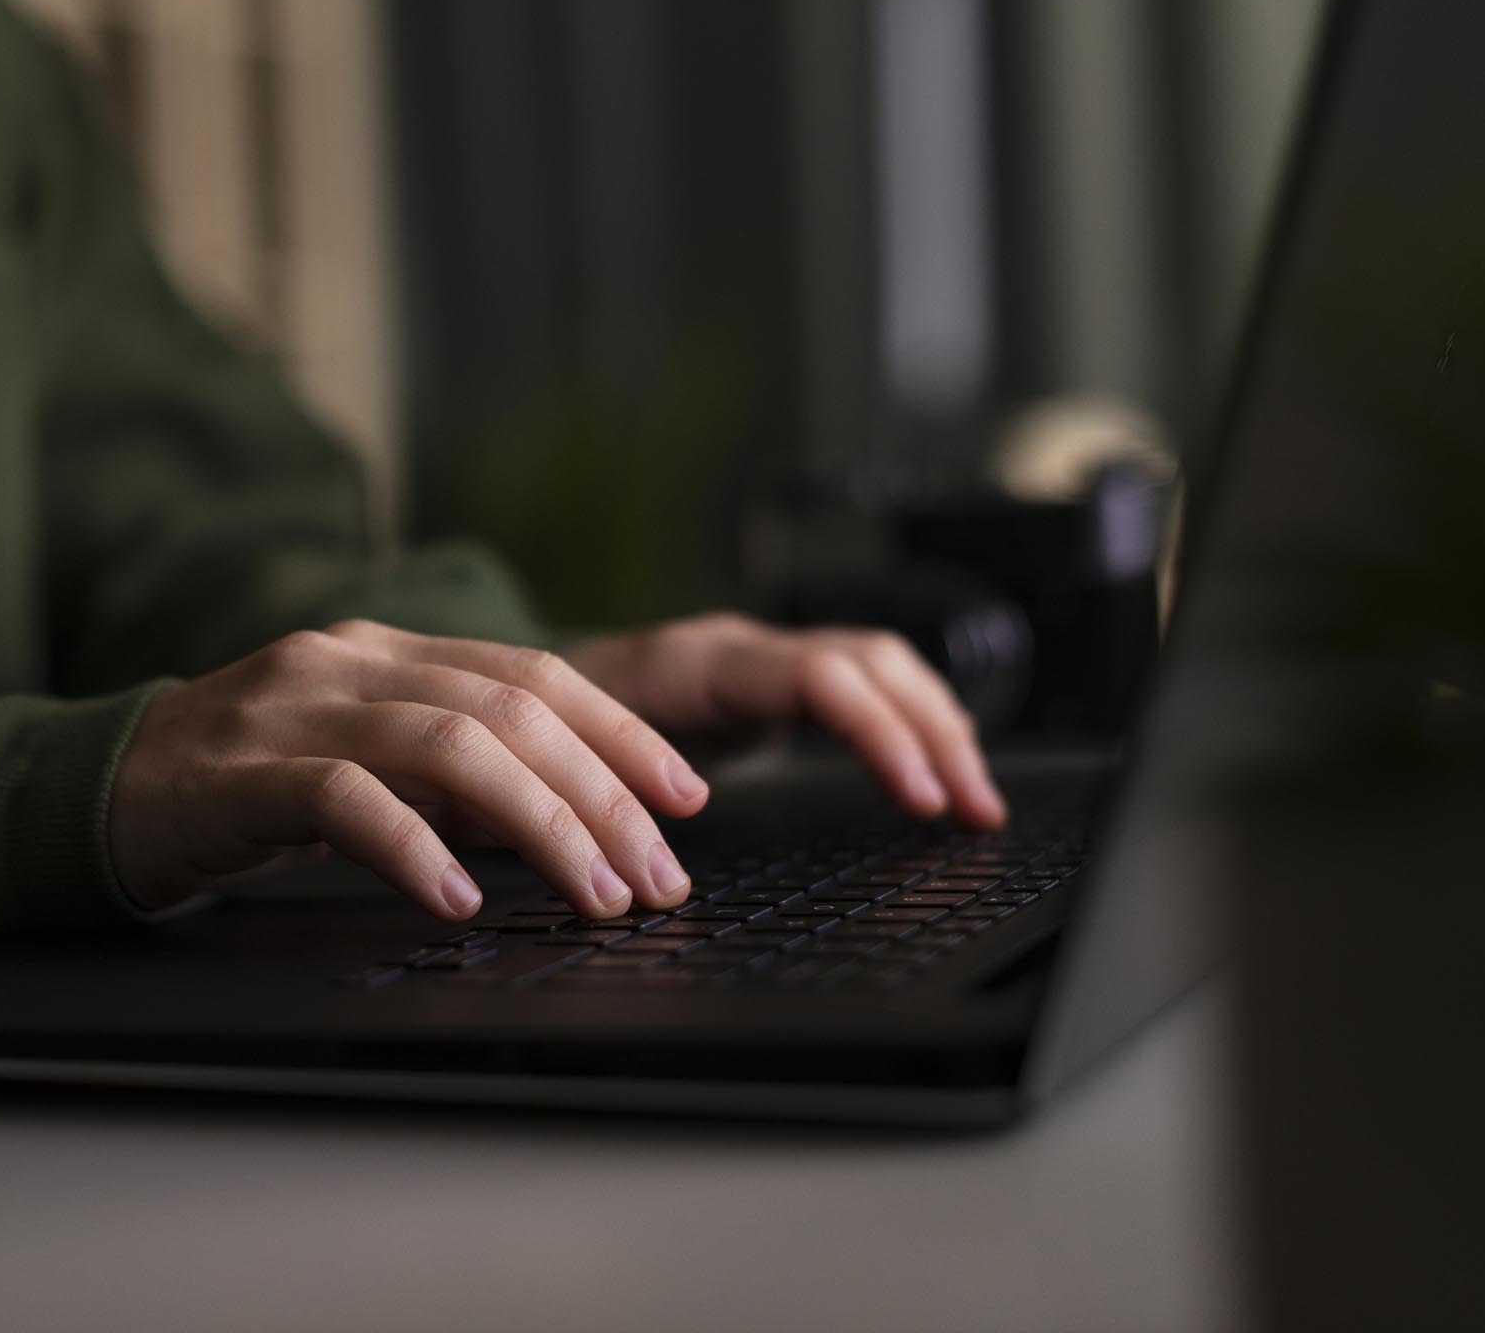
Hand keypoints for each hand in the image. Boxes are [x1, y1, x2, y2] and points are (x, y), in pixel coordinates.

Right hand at [107, 620, 711, 921]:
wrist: (94, 789)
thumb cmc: (244, 788)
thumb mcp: (361, 759)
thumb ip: (450, 771)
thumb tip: (578, 823)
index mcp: (386, 651)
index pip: (532, 672)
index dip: (621, 732)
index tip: (688, 797)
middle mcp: (348, 662)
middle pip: (509, 708)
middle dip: (602, 795)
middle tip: (658, 878)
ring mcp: (291, 710)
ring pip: (448, 746)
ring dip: (540, 826)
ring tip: (595, 897)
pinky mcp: (240, 774)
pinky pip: (345, 801)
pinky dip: (414, 849)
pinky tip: (459, 901)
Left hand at [564, 612, 1005, 828]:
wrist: (508, 694)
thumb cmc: (534, 738)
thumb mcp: (565, 767)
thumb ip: (613, 793)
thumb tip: (667, 838)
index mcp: (694, 662)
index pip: (818, 677)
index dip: (879, 734)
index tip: (922, 801)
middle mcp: (736, 646)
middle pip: (869, 663)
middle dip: (935, 733)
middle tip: (974, 810)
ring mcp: (756, 658)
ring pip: (877, 668)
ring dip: (936, 728)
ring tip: (976, 802)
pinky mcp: (766, 683)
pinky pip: (860, 687)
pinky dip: (907, 727)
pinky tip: (935, 774)